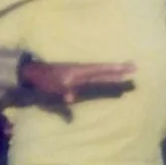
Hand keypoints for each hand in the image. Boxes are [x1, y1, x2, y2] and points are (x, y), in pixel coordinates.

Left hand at [20, 60, 135, 102]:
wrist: (30, 73)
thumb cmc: (41, 84)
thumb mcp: (49, 93)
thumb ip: (62, 96)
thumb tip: (72, 98)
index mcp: (76, 74)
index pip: (99, 72)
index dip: (113, 71)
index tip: (127, 69)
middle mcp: (80, 71)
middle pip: (102, 70)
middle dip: (118, 69)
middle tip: (135, 66)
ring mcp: (78, 71)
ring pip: (99, 70)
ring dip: (112, 70)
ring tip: (127, 68)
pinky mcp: (76, 73)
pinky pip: (93, 72)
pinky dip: (103, 72)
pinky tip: (110, 73)